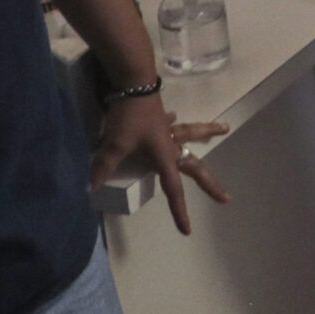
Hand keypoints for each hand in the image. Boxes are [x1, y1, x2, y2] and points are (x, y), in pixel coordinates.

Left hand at [92, 94, 230, 234]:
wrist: (133, 84)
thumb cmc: (129, 117)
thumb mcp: (114, 145)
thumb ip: (103, 167)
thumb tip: (89, 189)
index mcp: (163, 157)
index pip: (174, 190)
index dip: (179, 211)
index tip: (187, 230)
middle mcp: (170, 146)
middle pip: (195, 167)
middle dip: (209, 183)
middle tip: (225, 197)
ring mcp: (166, 130)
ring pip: (191, 134)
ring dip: (207, 132)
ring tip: (224, 129)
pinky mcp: (159, 117)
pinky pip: (171, 123)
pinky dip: (173, 123)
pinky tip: (174, 118)